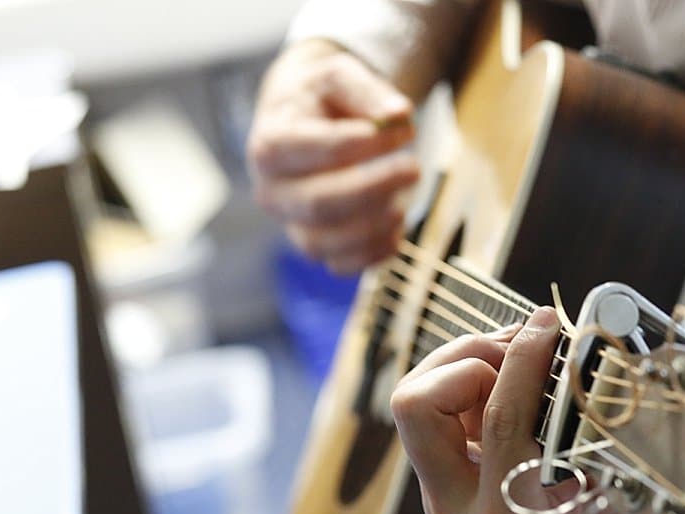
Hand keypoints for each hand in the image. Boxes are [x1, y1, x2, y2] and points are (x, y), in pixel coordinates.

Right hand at [249, 39, 419, 274]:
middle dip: (374, 189)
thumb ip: (367, 90)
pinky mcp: (316, 248)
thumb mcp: (338, 75)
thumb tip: (399, 114)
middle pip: (319, 203)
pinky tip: (396, 227)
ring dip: (376, 225)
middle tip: (414, 168)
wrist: (302, 123)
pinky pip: (342, 266)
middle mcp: (272, 192)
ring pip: (326, 243)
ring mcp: (291, 225)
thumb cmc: (321, 99)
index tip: (404, 131)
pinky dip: (375, 253)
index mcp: (270, 144)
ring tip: (404, 200)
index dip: (364, 143)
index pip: (313, 149)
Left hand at [390, 308, 658, 513]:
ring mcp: (443, 505)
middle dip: (467, 354)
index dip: (527, 354)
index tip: (551, 323)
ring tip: (519, 363)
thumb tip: (617, 368)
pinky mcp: (444, 497)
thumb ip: (616, 450)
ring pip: (417, 408)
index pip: (502, 413)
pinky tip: (513, 392)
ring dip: (462, 368)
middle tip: (522, 348)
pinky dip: (469, 392)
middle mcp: (459, 512)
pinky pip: (437, 424)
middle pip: (417, 403)